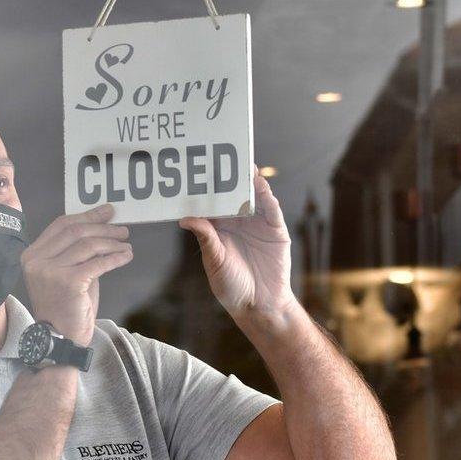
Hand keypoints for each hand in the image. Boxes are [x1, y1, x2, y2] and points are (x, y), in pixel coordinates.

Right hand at [21, 203, 131, 345]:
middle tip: (122, 230)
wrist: (60, 339)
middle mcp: (36, 261)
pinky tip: (126, 256)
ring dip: (112, 243)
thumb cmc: (66, 306)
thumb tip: (102, 226)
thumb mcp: (66, 273)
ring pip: (88, 245)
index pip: (61, 225)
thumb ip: (77, 251)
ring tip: (126, 244)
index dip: (87, 216)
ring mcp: (50, 271)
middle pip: (75, 232)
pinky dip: (115, 257)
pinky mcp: (68, 282)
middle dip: (103, 227)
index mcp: (32, 255)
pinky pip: (98, 263)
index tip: (107, 211)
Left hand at [179, 166, 296, 319]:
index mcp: (219, 228)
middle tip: (222, 155)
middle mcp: (238, 222)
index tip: (196, 169)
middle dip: (229, 176)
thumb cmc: (231, 286)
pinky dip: (267, 196)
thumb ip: (206, 239)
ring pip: (253, 197)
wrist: (259, 304)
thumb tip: (185, 219)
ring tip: (244, 164)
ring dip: (250, 181)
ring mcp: (258, 224)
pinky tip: (261, 184)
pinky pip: (272, 209)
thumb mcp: (215, 262)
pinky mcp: (275, 230)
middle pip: (233, 193)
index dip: (205, 187)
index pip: (211, 202)